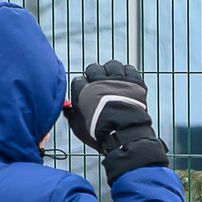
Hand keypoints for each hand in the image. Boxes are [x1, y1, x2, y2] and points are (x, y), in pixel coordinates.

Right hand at [65, 61, 169, 178]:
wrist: (125, 136)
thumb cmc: (99, 134)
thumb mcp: (78, 127)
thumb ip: (71, 114)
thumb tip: (67, 108)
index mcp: (84, 91)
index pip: (78, 80)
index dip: (81, 88)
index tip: (85, 93)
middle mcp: (100, 82)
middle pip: (94, 68)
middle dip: (94, 76)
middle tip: (98, 85)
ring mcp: (118, 80)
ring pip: (112, 65)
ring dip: (110, 72)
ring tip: (112, 81)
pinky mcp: (134, 82)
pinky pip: (129, 69)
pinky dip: (127, 73)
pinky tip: (125, 81)